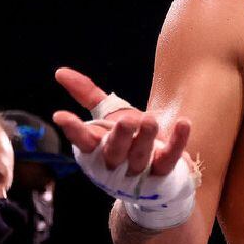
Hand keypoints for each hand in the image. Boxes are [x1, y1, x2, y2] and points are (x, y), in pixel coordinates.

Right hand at [52, 67, 190, 176]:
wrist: (155, 171)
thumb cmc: (127, 139)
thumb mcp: (107, 116)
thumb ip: (87, 94)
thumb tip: (60, 72)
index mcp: (98, 147)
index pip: (82, 140)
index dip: (73, 129)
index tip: (61, 115)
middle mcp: (116, 161)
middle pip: (114, 151)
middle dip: (120, 136)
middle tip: (127, 120)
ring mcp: (140, 169)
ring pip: (140, 156)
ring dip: (145, 138)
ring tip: (150, 119)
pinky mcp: (163, 170)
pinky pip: (170, 157)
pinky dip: (178, 141)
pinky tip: (183, 123)